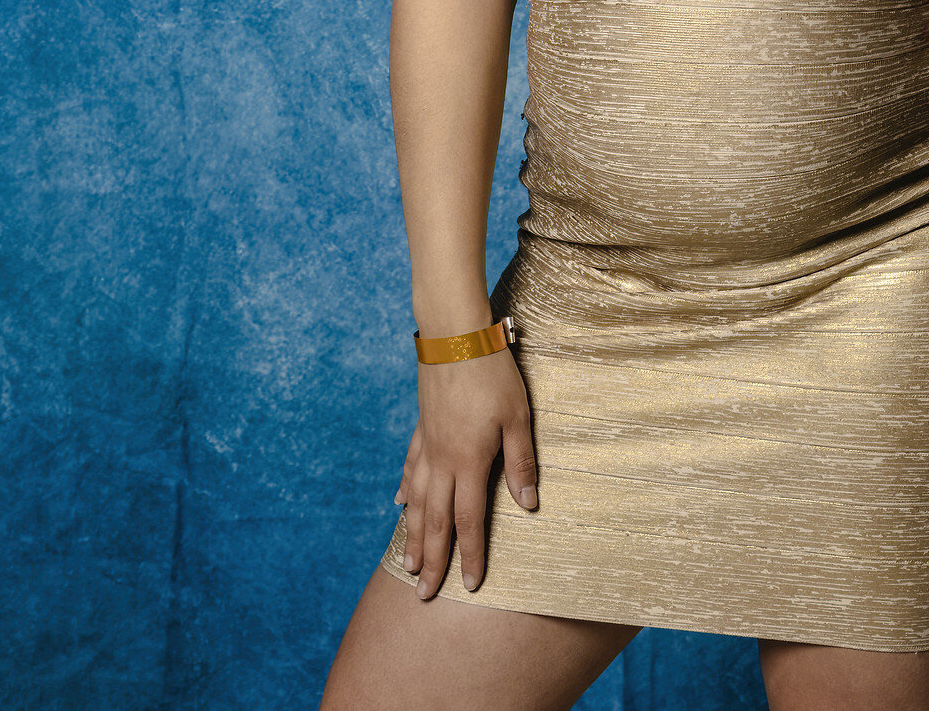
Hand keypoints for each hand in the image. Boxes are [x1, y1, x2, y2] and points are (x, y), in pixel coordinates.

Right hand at [393, 349, 538, 599]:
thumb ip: (521, 463)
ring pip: (418, 500)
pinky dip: (406, 490)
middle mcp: (443, 460)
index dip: (470, 555)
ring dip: (413, 534)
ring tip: (408, 563)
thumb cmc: (493, 374)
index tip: (470, 586)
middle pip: (435, 520)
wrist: (455, 335)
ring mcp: (428, 444)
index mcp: (469, 462)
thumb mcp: (518, 418)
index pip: (469, 521)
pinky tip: (401, 504)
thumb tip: (528, 507)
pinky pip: (411, 467)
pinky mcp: (422, 426)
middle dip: (433, 559)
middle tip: (423, 594)